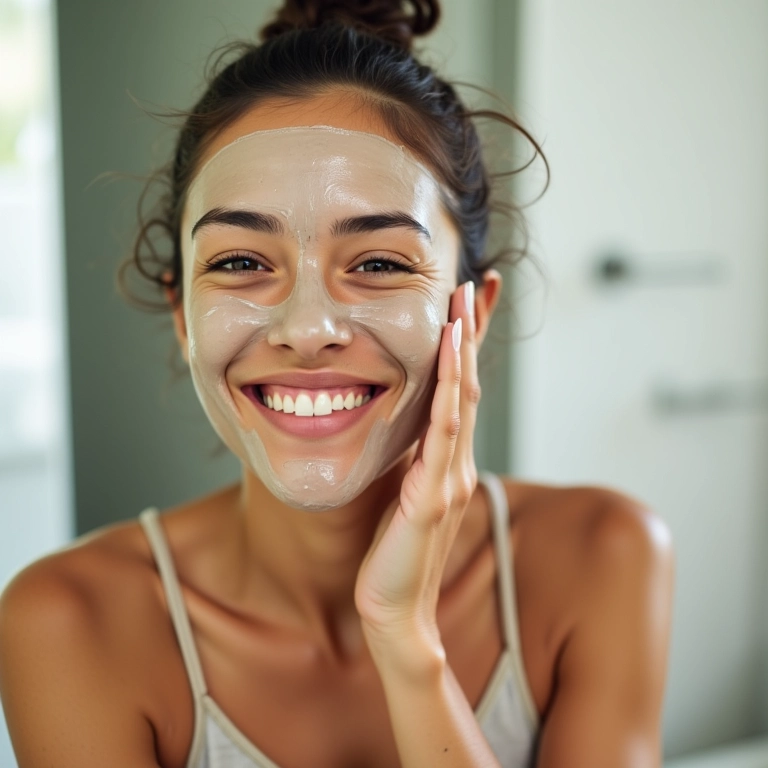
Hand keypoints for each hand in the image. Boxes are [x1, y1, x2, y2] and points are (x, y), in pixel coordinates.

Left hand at [354, 281, 479, 659]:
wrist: (395, 608)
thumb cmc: (397, 552)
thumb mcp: (408, 491)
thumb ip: (416, 458)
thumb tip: (409, 423)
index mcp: (450, 460)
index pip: (463, 390)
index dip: (469, 346)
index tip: (473, 303)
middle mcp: (458, 462)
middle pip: (470, 382)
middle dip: (474, 331)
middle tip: (479, 283)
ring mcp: (450, 477)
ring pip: (462, 399)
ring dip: (463, 347)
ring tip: (463, 301)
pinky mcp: (432, 495)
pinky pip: (442, 433)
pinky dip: (449, 388)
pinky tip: (449, 354)